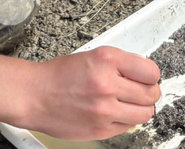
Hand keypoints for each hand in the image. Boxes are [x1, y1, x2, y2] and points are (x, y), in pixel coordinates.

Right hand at [24, 46, 160, 139]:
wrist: (34, 95)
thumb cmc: (59, 75)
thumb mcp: (92, 56)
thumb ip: (120, 64)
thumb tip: (143, 74)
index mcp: (107, 60)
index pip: (151, 71)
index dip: (151, 75)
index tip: (147, 77)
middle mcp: (108, 84)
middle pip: (151, 94)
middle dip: (149, 92)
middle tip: (141, 91)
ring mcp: (105, 109)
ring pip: (144, 113)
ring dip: (141, 108)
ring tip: (129, 103)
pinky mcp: (101, 129)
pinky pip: (128, 126)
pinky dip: (125, 120)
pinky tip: (114, 112)